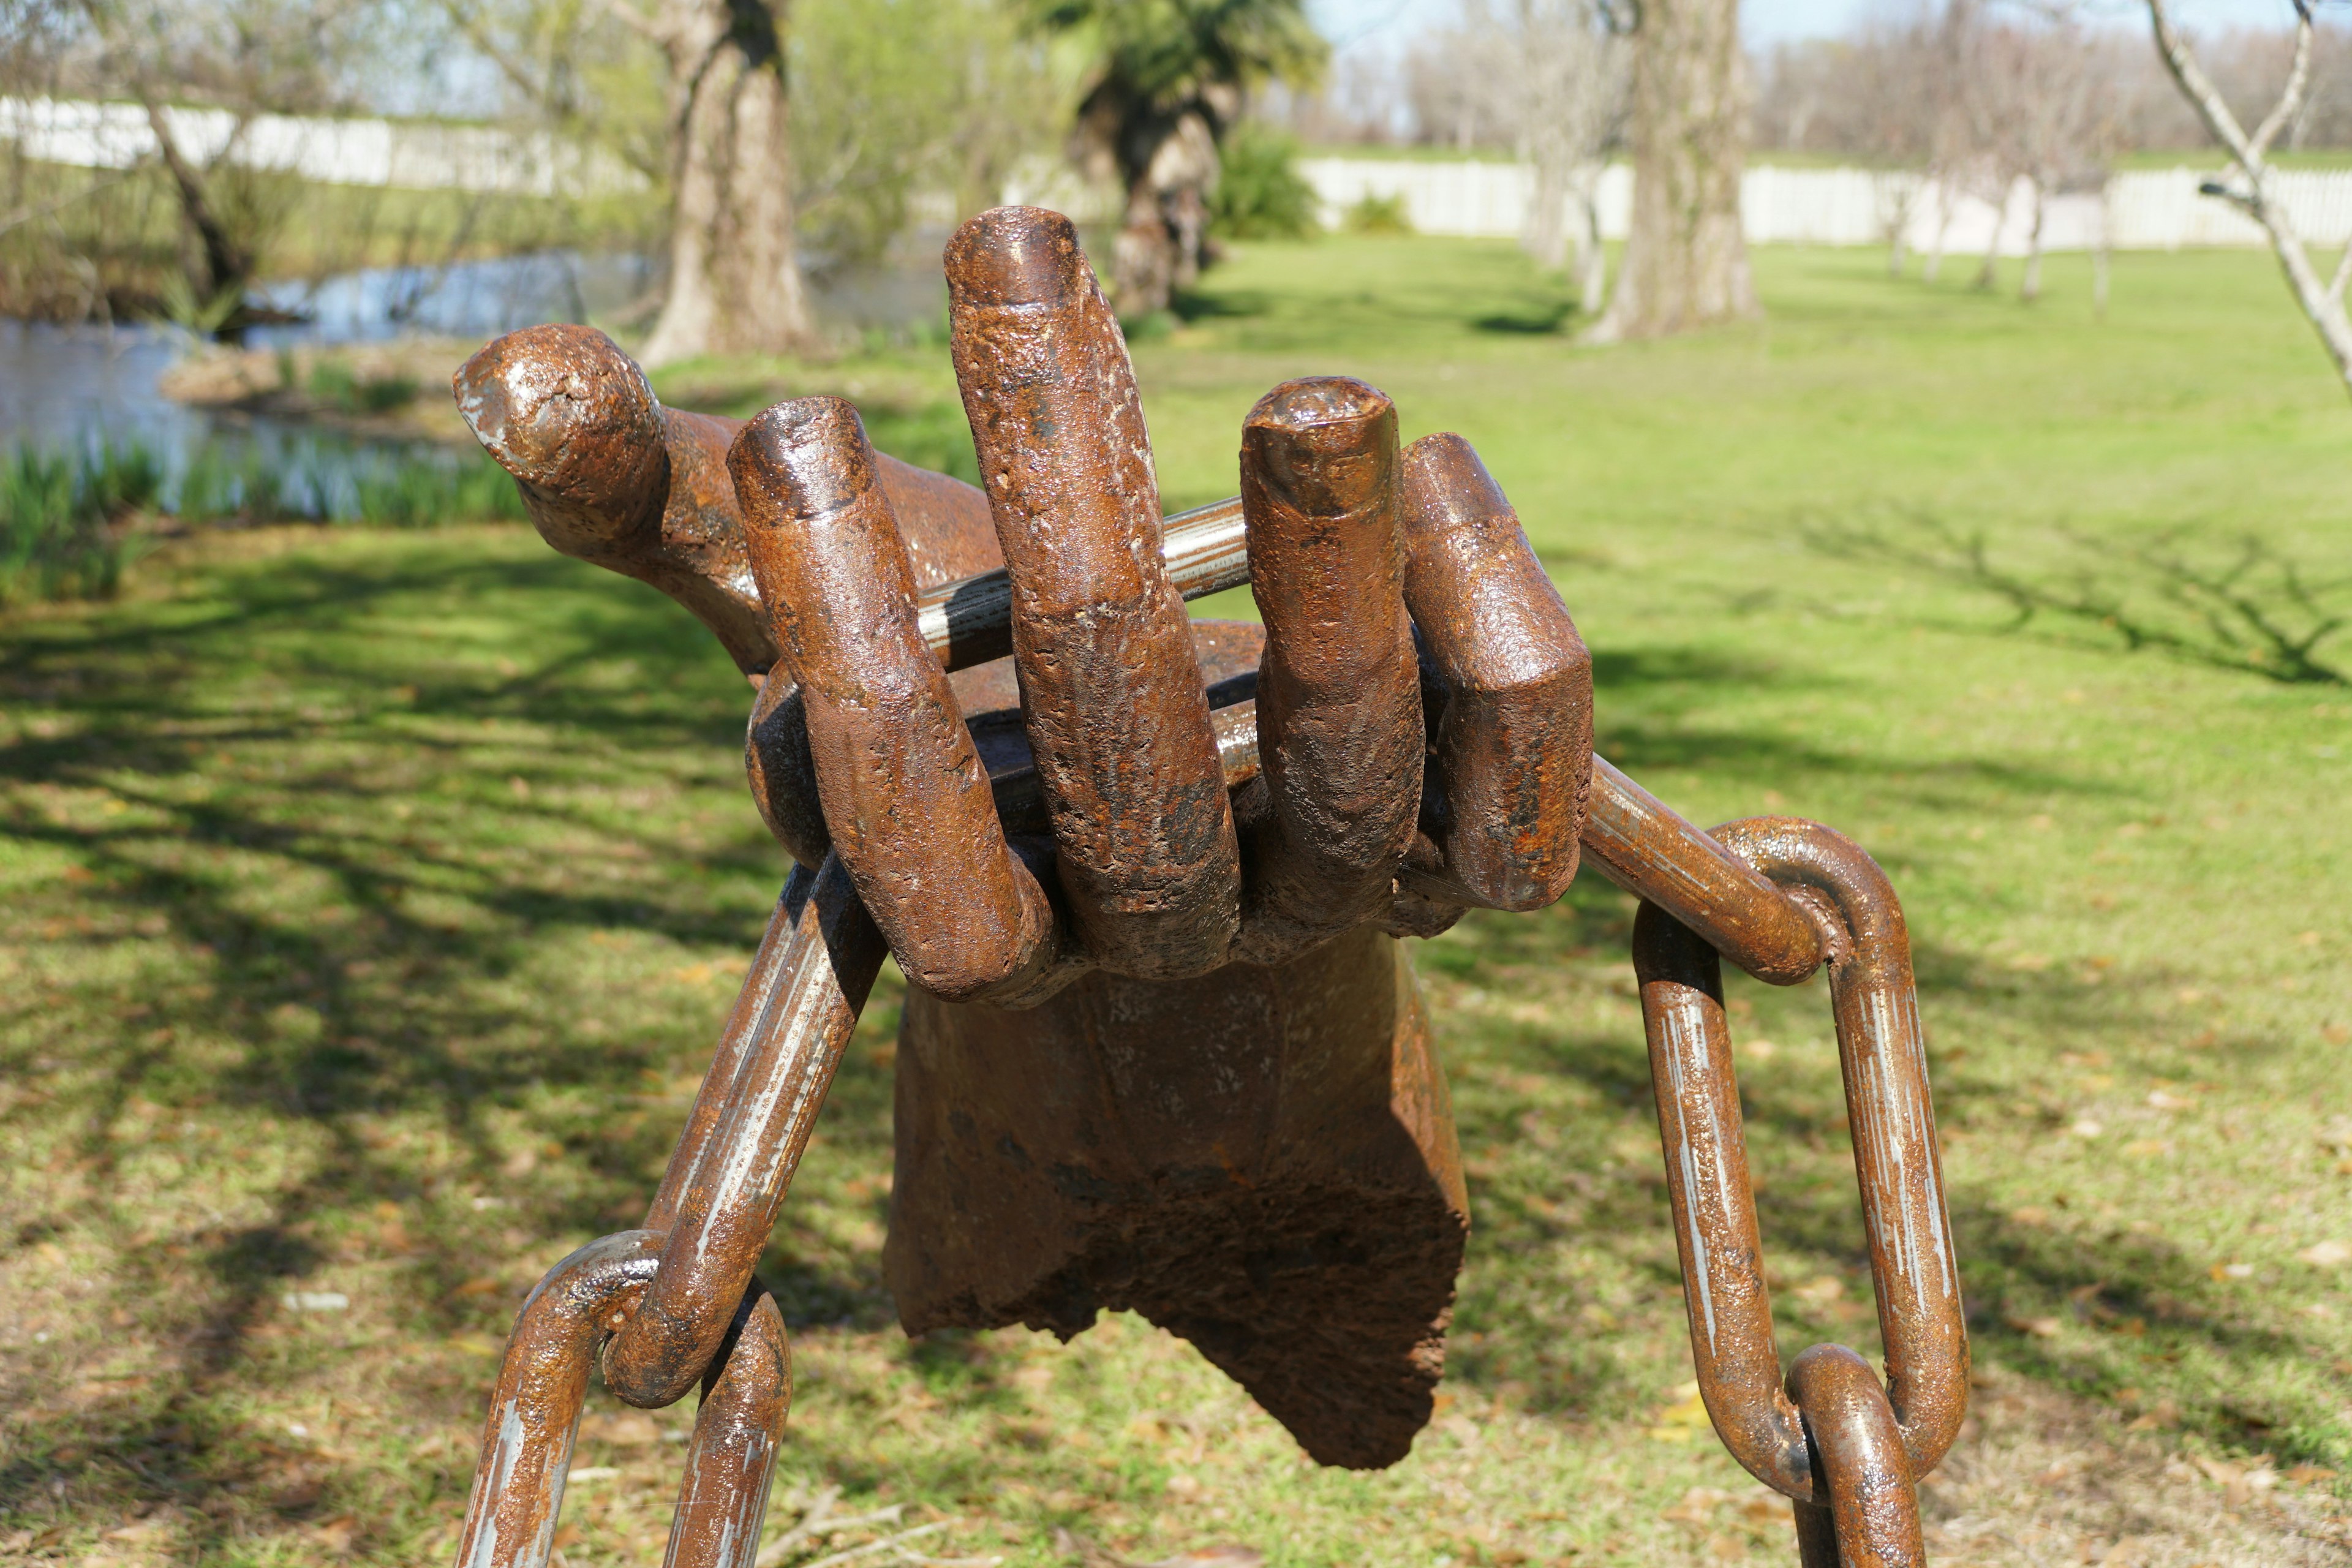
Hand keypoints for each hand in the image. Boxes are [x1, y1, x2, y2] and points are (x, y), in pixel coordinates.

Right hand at [719, 206, 1595, 1004]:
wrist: (1211, 782)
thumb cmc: (983, 677)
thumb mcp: (836, 596)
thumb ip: (672, 512)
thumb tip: (514, 376)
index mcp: (988, 927)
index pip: (908, 841)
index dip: (843, 651)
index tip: (784, 419)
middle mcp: (1165, 934)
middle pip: (1125, 773)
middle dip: (1062, 504)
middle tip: (1009, 251)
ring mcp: (1337, 896)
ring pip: (1340, 767)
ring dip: (1325, 572)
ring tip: (1308, 388)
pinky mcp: (1475, 848)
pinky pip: (1516, 765)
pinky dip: (1486, 616)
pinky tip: (1430, 458)